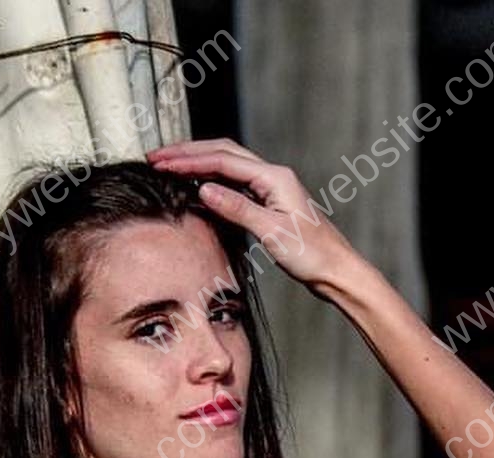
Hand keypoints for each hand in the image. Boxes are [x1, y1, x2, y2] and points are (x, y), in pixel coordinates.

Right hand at [146, 138, 362, 293]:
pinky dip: (212, 177)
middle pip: (223, 151)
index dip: (189, 160)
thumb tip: (204, 189)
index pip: (222, 160)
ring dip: (198, 161)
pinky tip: (197, 184)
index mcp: (273, 177)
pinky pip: (235, 181)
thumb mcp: (272, 233)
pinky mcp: (270, 201)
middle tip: (157, 156)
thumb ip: (237, 209)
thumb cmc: (312, 255)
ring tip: (169, 164)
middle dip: (188, 152)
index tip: (161, 162)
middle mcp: (272, 175)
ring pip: (228, 163)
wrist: (336, 270)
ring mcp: (271, 186)